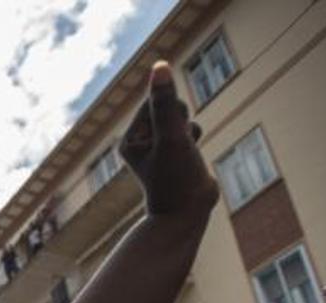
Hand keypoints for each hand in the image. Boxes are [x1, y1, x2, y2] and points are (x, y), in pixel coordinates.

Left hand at [119, 61, 217, 217]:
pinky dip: (195, 140)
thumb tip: (159, 66)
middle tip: (179, 150)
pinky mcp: (174, 151)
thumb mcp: (172, 136)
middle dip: (181, 123)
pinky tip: (191, 159)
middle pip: (169, 108)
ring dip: (190, 132)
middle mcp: (140, 142)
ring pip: (182, 118)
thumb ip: (166, 103)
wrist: (190, 214)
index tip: (171, 138)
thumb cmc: (177, 178)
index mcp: (130, 139)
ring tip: (185, 156)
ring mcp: (157, 146)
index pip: (155, 102)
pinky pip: (190, 129)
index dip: (171, 115)